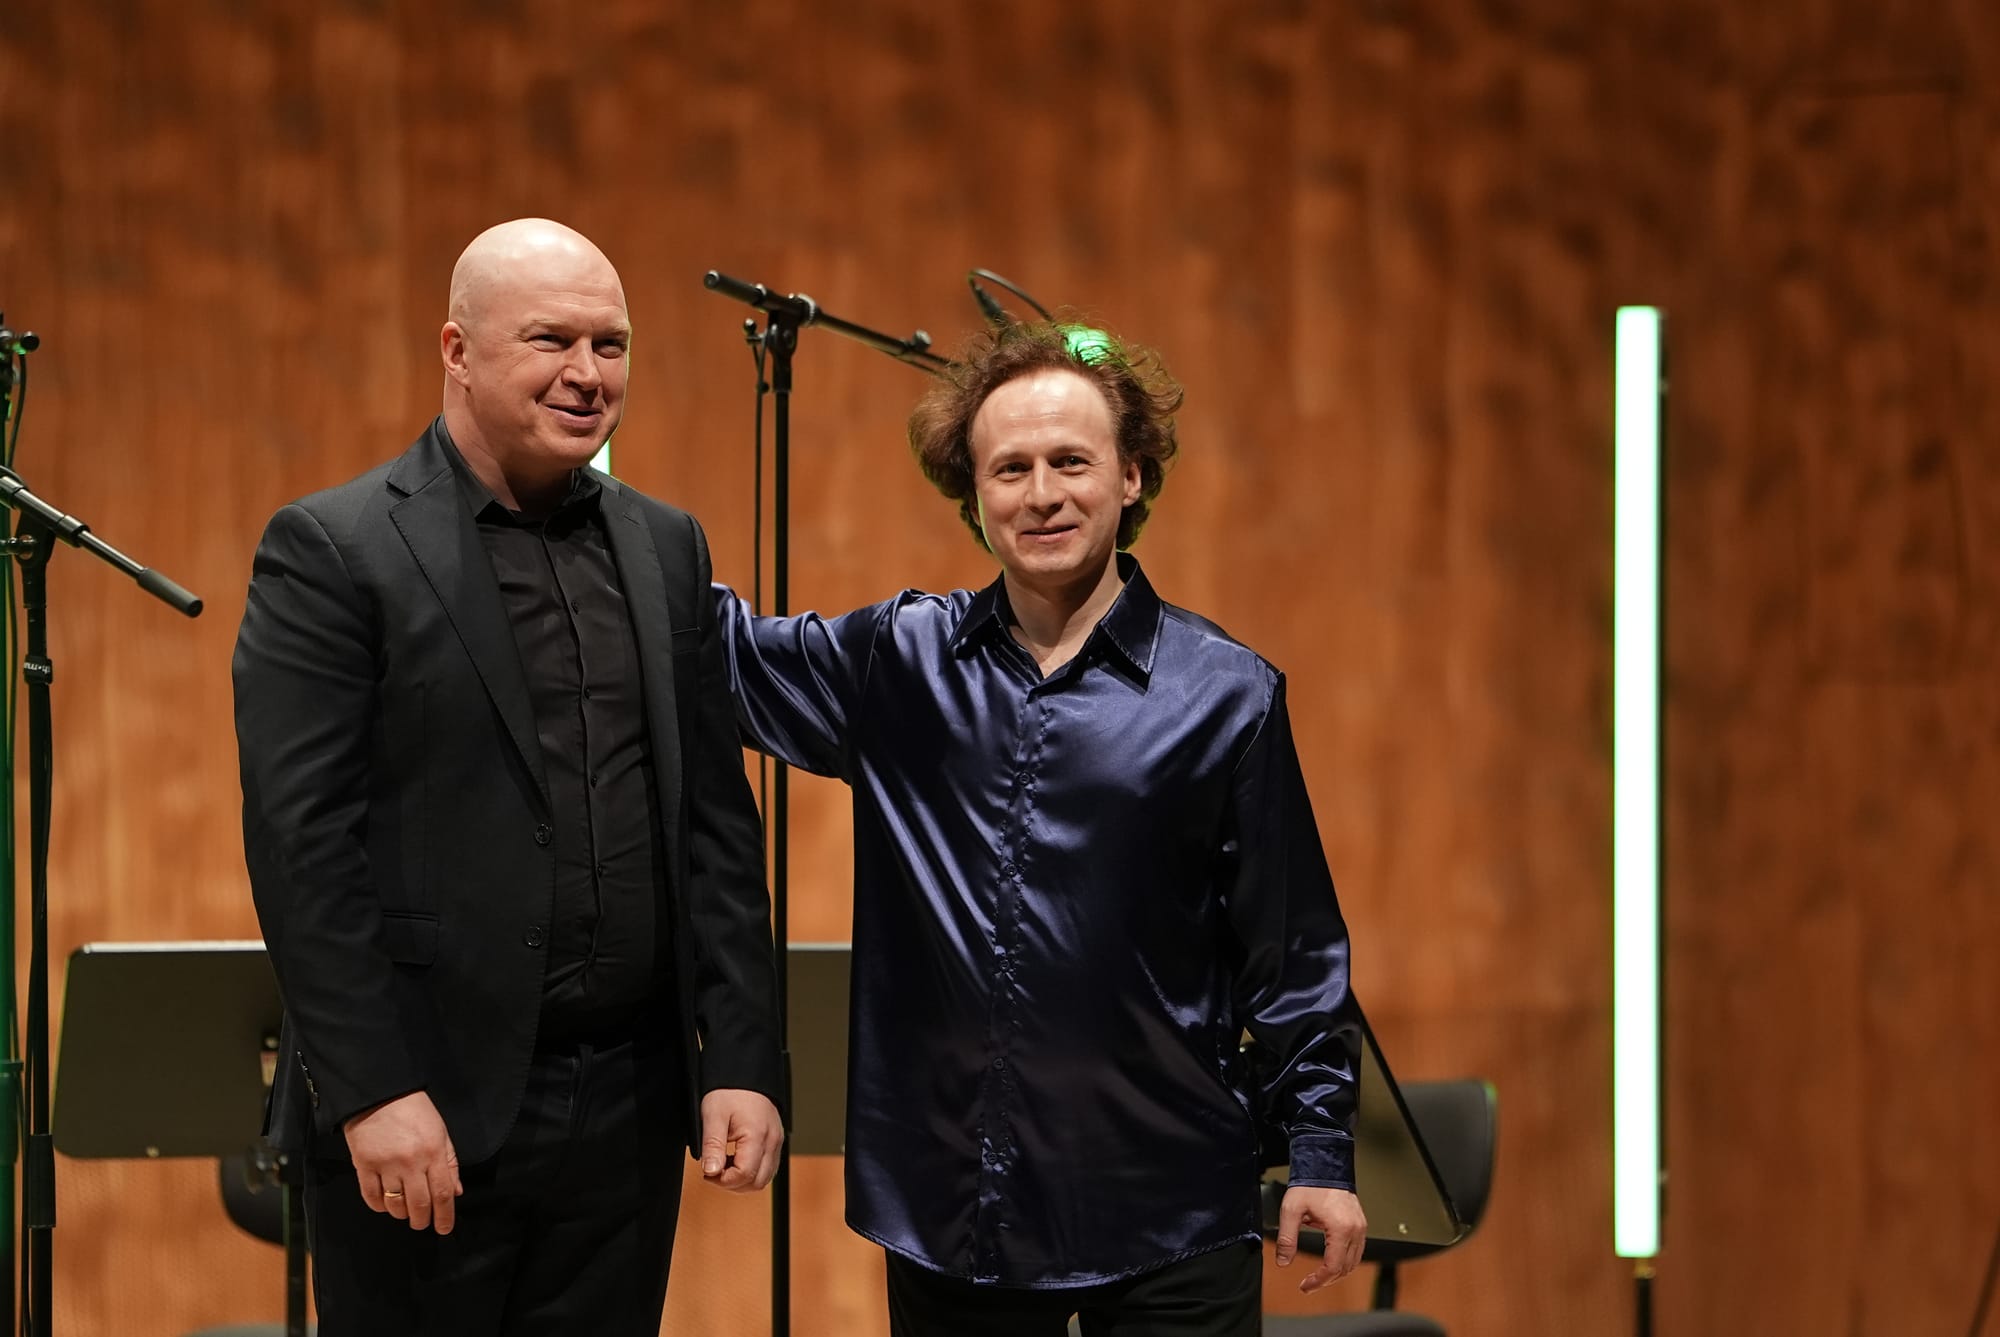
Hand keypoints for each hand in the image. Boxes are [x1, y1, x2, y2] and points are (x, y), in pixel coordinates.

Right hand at [343, 1091, 462, 1233]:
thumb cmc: (415, 1110)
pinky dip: (379, 1206)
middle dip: (422, 1220)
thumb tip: (455, 1192)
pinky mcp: (364, 1165)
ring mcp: (386, 1164)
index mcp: (433, 1152)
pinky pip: (371, 1197)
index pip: (443, 1194)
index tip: (444, 1228)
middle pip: (419, 1204)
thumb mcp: (441, 1132)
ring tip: (405, 1212)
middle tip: (422, 1223)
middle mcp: (411, 1162)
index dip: (445, 1216)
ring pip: (395, 1205)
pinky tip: (385, 1204)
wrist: (380, 1093)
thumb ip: (449, 1163)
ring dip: (401, 1214)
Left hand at [697, 1088, 783, 1192]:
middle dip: (734, 1184)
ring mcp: (776, 1141)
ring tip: (725, 1164)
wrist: (745, 1072)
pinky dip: (752, 1171)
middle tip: (715, 1170)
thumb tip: (711, 1171)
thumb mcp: (713, 1115)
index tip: (708, 1172)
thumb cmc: (729, 1090)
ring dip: (743, 1179)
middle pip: (758, 1183)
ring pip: (765, 1178)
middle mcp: (772, 1141)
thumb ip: (712, 1146)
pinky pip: (768, 1167)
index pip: (745, 1175)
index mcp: (757, 1135)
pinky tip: (736, 1160)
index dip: (723, 1181)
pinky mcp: (775, 1140)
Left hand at [1275, 1185, 1365, 1292]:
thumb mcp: (1291, 1210)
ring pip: (1354, 1262)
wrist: (1324, 1163)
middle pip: (1345, 1268)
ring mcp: (1360, 1226)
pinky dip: (1344, 1260)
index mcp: (1341, 1228)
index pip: (1333, 1267)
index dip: (1319, 1281)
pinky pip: (1357, 1250)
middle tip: (1309, 1284)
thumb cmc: (1310, 1183)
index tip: (1305, 1286)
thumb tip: (1283, 1261)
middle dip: (1327, 1280)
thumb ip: (1287, 1239)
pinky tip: (1331, 1260)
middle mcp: (1355, 1230)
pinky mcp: (1360, 1223)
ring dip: (1337, 1272)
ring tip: (1319, 1276)